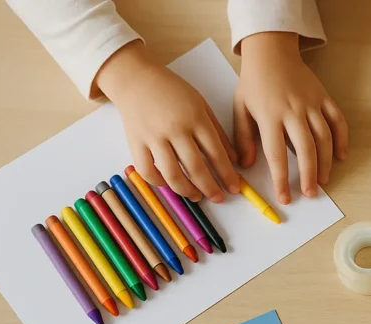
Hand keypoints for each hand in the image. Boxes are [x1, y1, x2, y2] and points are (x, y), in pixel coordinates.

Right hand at [95, 41, 240, 203]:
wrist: (135, 79)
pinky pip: (148, 171)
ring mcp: (154, 137)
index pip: (216, 153)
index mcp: (195, 118)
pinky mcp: (136, 143)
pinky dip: (160, 183)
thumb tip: (234, 160)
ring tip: (197, 196)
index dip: (227, 175)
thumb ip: (218, 132)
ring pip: (172, 174)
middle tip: (218, 198)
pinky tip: (171, 184)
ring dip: (187, 191)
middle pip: (196, 168)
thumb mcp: (201, 105)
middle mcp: (175, 129)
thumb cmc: (172, 91)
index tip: (234, 188)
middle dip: (210, 188)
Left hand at [235, 32, 347, 204]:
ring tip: (324, 180)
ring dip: (326, 162)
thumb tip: (246, 164)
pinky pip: (337, 121)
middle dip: (309, 175)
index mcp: (270, 115)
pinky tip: (340, 156)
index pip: (276, 155)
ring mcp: (311, 104)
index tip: (285, 197)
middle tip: (310, 193)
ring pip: (324, 138)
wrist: (271, 50)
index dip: (281, 179)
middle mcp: (293, 111)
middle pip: (306, 149)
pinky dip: (342, 139)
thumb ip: (244, 137)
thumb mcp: (240, 108)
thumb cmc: (254, 82)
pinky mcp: (323, 97)